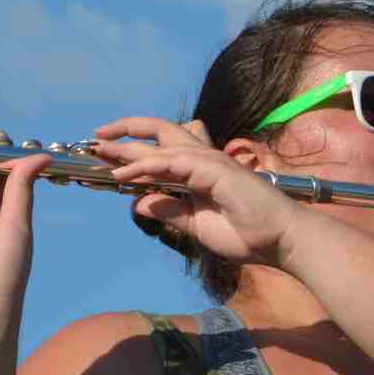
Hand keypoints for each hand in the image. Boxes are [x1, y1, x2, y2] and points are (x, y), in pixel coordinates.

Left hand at [91, 118, 302, 269]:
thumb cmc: (245, 233)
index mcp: (198, 171)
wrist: (278, 241)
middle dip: (126, 134)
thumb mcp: (195, 225)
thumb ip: (170, 212)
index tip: (105, 157)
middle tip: (95, 139)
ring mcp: (209, 162)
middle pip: (159, 134)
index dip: (133, 152)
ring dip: (128, 149)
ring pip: (161, 147)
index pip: (161, 153)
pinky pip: (172, 163)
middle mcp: (203, 159)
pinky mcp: (214, 170)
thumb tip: (138, 203)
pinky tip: (123, 174)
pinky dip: (145, 167)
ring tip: (100, 152)